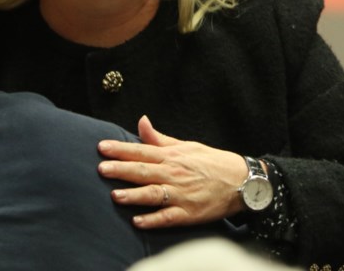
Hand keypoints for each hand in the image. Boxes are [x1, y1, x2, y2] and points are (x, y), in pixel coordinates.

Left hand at [97, 115, 247, 228]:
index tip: (101, 148)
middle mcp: (174, 174)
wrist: (241, 181)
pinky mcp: (189, 213)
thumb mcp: (186, 145)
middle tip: (101, 169)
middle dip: (121, 170)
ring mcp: (181, 195)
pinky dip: (153, 220)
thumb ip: (160, 138)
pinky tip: (138, 221)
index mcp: (172, 157)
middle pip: (143, 171)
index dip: (120, 149)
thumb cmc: (211, 162)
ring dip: (134, 195)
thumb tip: (141, 121)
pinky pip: (168, 217)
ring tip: (115, 195)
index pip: (141, 151)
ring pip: (153, 194)